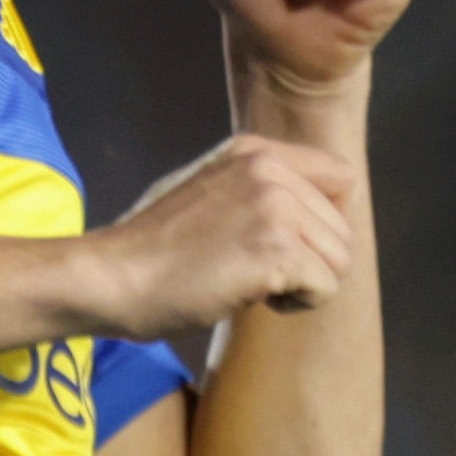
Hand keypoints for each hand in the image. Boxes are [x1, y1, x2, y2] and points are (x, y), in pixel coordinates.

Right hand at [79, 135, 358, 336]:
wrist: (112, 276)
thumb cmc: (150, 248)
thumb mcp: (205, 190)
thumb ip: (254, 187)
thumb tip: (310, 211)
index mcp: (253, 151)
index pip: (340, 176)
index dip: (329, 217)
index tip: (293, 243)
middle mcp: (269, 170)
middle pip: (343, 227)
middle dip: (312, 260)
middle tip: (256, 271)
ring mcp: (274, 208)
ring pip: (340, 259)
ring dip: (306, 284)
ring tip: (254, 283)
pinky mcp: (276, 250)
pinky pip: (326, 288)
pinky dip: (298, 304)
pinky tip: (254, 297)